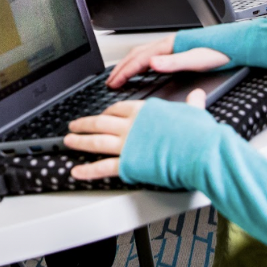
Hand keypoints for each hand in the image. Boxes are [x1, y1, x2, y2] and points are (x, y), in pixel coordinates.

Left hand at [65, 88, 207, 179]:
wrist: (198, 150)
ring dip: (79, 141)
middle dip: (84, 124)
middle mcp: (131, 125)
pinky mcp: (128, 163)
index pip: (118, 109)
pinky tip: (76, 171)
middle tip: (73, 125)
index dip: (106, 113)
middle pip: (100, 122)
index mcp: (144, 111)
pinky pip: (103, 167)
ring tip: (68, 141)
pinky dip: (87, 169)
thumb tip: (197, 95)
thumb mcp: (194, 112)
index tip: (101, 116)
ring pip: (96, 141)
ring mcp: (127, 144)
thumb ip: (191, 104)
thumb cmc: (197, 133)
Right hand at [105, 35, 231, 88]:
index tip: (112, 83)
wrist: (237, 45)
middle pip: (137, 55)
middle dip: (121, 69)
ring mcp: (172, 47)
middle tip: (110, 82)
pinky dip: (140, 64)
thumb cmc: (220, 52)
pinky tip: (142, 71)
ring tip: (120, 76)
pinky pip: (151, 56)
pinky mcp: (178, 51)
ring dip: (129, 65)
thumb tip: (151, 63)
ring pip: (143, 54)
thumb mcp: (197, 60)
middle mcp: (169, 44)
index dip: (124, 72)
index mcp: (169, 46)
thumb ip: (173, 63)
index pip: (139, 60)